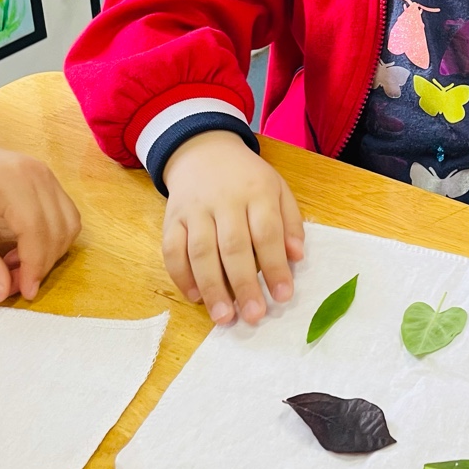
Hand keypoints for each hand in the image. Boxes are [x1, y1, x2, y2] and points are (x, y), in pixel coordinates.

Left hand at [0, 127, 80, 300]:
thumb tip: (2, 292)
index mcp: (13, 182)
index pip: (37, 231)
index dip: (35, 267)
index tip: (24, 293)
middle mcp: (39, 175)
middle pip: (60, 230)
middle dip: (43, 264)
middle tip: (15, 284)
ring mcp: (48, 175)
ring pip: (69, 224)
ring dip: (51, 252)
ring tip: (17, 264)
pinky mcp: (50, 179)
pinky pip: (66, 215)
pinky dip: (53, 238)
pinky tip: (25, 247)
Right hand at [162, 131, 304, 325]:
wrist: (203, 150)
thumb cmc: (248, 178)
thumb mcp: (278, 189)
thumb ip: (290, 223)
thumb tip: (297, 257)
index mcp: (257, 192)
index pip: (267, 233)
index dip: (275, 266)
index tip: (283, 296)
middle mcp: (224, 200)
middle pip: (233, 247)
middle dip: (244, 284)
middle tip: (254, 316)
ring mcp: (195, 210)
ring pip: (200, 251)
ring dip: (212, 288)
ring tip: (224, 317)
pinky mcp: (172, 218)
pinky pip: (172, 249)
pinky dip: (181, 276)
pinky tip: (196, 297)